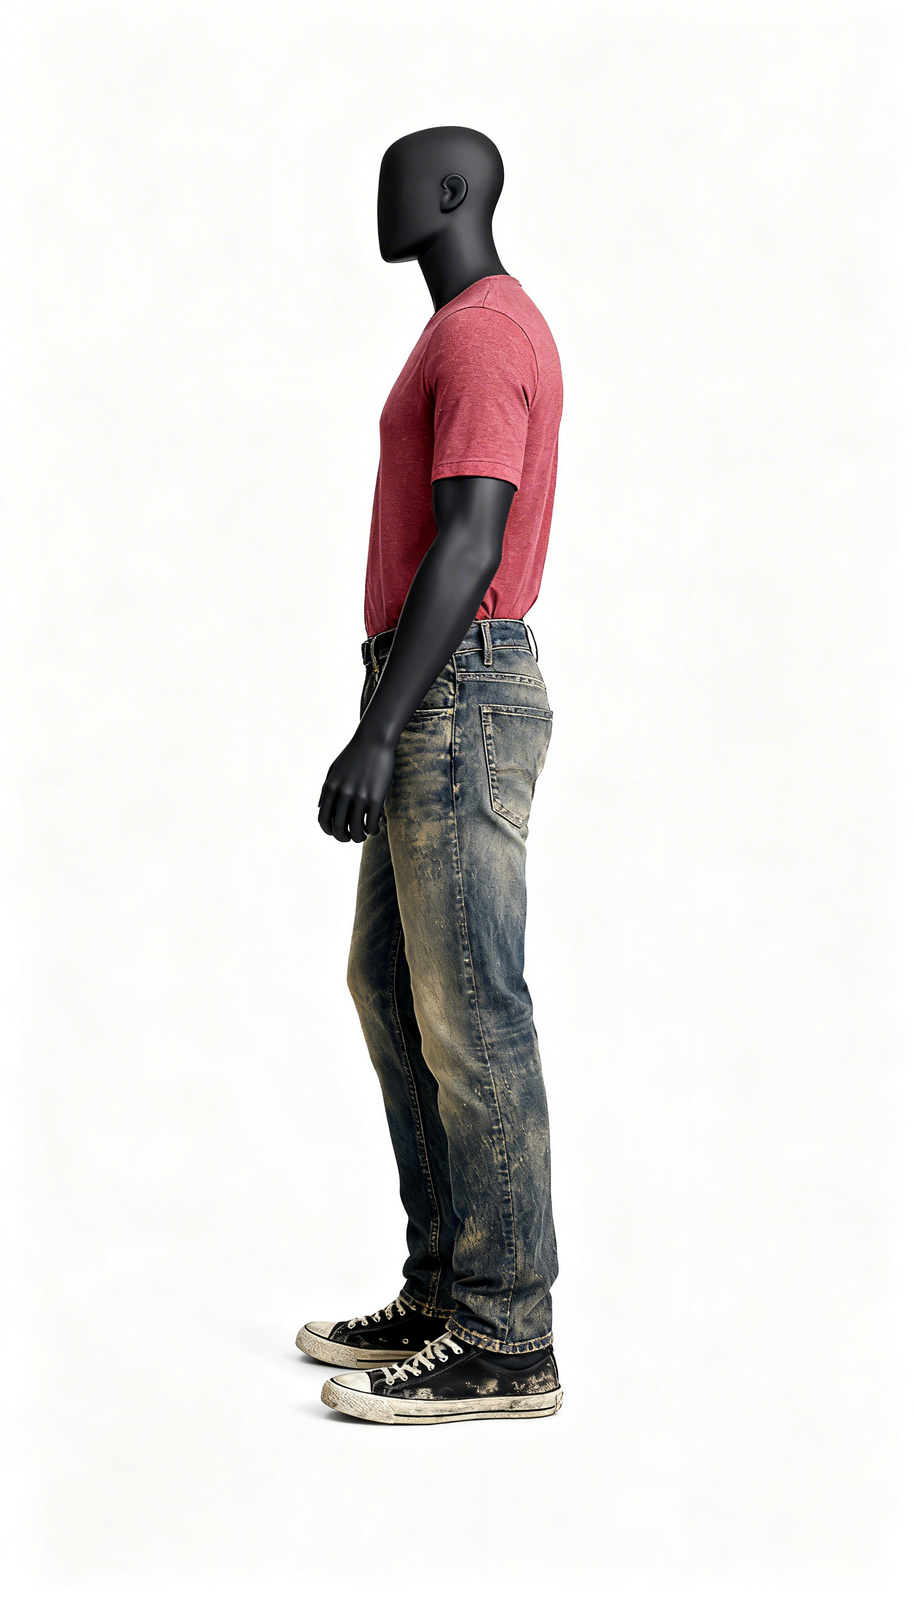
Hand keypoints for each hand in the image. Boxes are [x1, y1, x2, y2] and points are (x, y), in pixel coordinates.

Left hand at [318, 725, 396, 842]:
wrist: (374, 740)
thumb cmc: (354, 754)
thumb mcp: (333, 769)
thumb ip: (325, 789)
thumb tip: (320, 808)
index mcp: (330, 788)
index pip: (323, 819)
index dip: (329, 831)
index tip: (337, 833)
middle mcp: (342, 794)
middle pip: (339, 828)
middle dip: (344, 838)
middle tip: (351, 838)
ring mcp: (359, 796)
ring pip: (356, 829)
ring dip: (360, 837)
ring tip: (364, 834)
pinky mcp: (375, 797)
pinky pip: (372, 823)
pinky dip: (373, 830)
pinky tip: (376, 827)